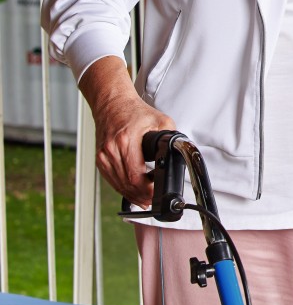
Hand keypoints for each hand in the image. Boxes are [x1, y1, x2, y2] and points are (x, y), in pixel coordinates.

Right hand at [79, 57, 175, 206]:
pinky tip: (133, 191)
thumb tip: (180, 152)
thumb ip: (172, 138)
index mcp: (125, 141)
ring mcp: (102, 156)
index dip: (146, 190)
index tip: (156, 193)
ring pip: (118, 185)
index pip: (134, 176)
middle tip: (153, 200)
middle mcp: (111, 150)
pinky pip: (111, 180)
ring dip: (132, 194)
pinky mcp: (99, 159)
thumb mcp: (161, 120)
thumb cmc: (135, 111)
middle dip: (141, 196)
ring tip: (145, 199)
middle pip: (126, 184)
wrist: (112, 103)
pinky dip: (122, 187)